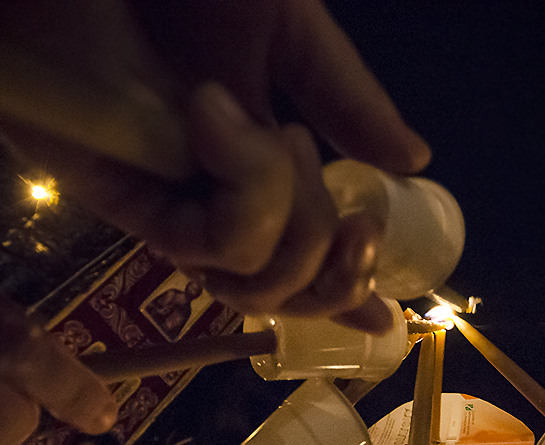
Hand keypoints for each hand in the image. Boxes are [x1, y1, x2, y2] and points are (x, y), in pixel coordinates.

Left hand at [0, 0, 429, 332]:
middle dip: (338, 266)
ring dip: (291, 212)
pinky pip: (208, 246)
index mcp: (260, 162)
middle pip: (287, 288)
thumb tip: (414, 162)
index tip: (387, 316)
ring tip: (270, 128)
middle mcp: (219, 200)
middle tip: (358, 220)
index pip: (306, 247)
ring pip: (255, 282)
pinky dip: (243, 186)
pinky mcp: (129, 206)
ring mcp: (175, 208)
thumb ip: (345, 97)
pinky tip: (214, 113)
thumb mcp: (287, 28)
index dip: (345, 288)